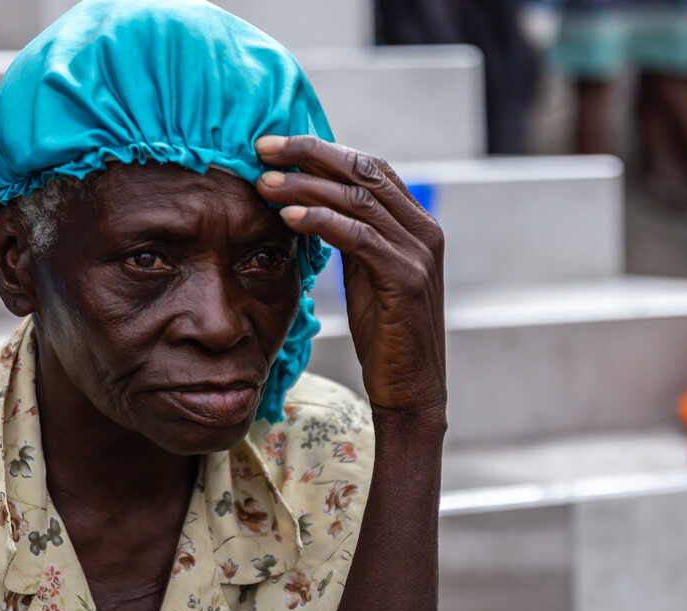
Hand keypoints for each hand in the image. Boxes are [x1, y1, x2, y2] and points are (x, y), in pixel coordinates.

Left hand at [255, 135, 445, 427]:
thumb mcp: (365, 273)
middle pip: (363, 170)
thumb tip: (308, 200)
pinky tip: (289, 216)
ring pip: (357, 198)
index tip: (274, 146)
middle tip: (262, 149)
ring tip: (264, 183)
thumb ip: (350, 234)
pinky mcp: (406, 279)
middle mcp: (424, 230)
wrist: (411, 388)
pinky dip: (321, 220)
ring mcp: (418, 253)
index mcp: (416, 222)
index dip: (321, 150)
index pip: (368, 166)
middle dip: (309, 154)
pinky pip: (358, 236)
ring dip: (305, 185)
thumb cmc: (383, 332)